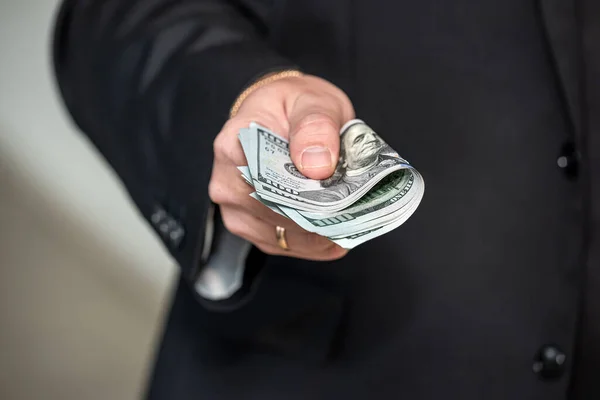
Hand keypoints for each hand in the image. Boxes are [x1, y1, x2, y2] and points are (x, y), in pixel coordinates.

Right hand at [209, 74, 354, 259]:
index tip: (341, 198)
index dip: (307, 195)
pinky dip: (311, 244)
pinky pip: (281, 243)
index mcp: (234, 143)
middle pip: (275, 213)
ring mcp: (233, 207)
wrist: (279, 114)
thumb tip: (317, 165)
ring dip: (318, 234)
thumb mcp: (312, 101)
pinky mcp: (247, 224)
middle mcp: (226, 180)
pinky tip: (336, 236)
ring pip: (280, 235)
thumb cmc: (293, 105)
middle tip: (356, 215)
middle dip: (318, 217)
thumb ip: (316, 126)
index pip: (269, 181)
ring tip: (351, 225)